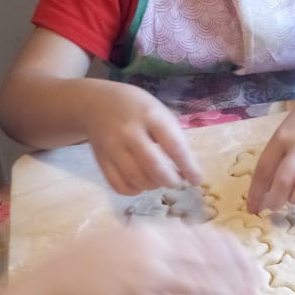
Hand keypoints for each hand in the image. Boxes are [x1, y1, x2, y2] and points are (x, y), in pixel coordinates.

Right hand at [33, 219, 259, 294]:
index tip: (252, 269)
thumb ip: (157, 243)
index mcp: (152, 233)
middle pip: (213, 262)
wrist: (50, 292)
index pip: (208, 238)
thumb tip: (192, 248)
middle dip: (243, 279)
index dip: (236, 255)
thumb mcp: (122, 242)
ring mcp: (146, 281)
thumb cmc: (84, 268)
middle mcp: (153, 252)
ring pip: (204, 287)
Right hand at [85, 84, 202, 194]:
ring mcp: (112, 147)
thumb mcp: (159, 111)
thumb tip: (188, 170)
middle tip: (177, 182)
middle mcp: (129, 132)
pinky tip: (141, 183)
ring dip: (153, 185)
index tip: (198, 180)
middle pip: (154, 167)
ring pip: (137, 179)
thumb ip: (173, 137)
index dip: (188, 167)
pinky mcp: (101, 160)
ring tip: (159, 180)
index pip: (173, 146)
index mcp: (150, 115)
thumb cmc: (136, 108)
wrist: (96, 103)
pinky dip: (134, 190)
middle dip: (170, 180)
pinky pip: (119, 185)